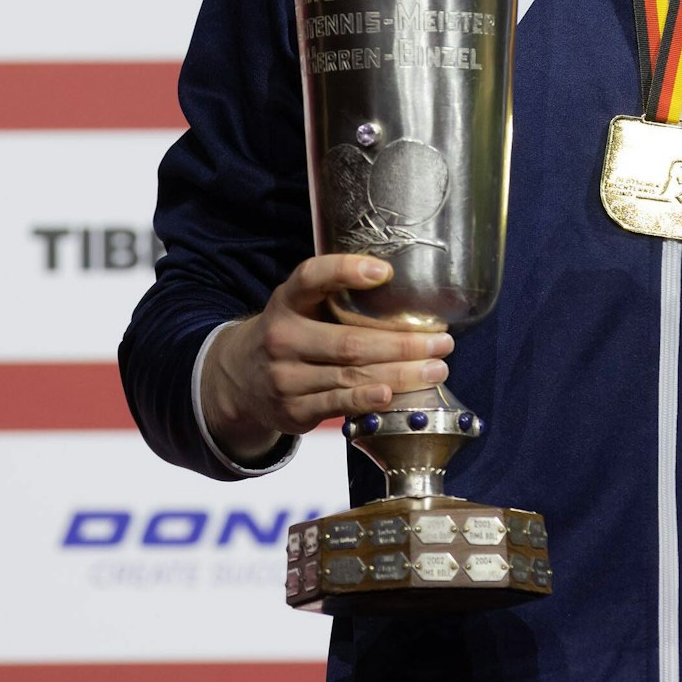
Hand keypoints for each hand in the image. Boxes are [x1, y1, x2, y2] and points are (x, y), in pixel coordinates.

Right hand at [199, 255, 452, 465]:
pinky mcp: (292, 410)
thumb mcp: (302, 304)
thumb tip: (407, 285)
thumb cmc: (292, 331)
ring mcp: (284, 378)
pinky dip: (367, 400)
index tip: (384, 271)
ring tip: (435, 369)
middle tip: (442, 341)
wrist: (239, 379)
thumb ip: (338, 294)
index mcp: (287, 301)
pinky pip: (337, 405)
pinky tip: (394, 394)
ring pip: (349, 376)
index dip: (346, 271)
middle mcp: (281, 338)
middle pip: (349, 342)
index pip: (311, 278)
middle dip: (402, 343)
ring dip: (400, 374)